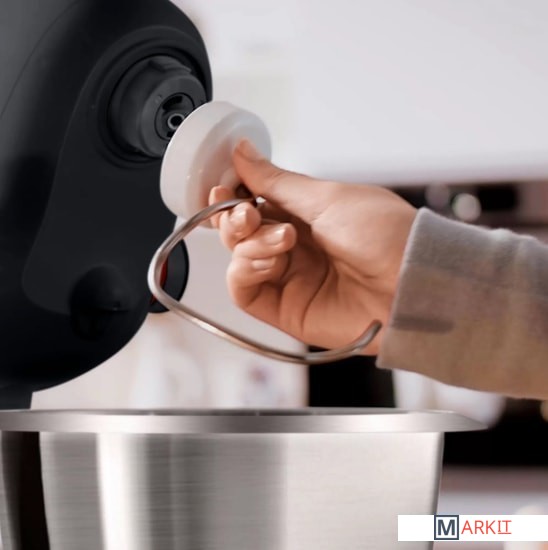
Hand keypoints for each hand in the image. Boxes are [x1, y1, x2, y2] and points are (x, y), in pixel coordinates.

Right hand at [209, 140, 416, 354]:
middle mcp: (294, 246)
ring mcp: (288, 277)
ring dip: (249, 242)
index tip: (223, 186)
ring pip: (238, 257)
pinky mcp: (285, 308)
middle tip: (247, 212)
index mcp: (305, 215)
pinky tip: (269, 260)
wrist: (414, 284)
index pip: (253, 203)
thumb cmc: (385, 235)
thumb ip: (276, 181)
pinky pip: (243, 290)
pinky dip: (244, 270)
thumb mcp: (327, 197)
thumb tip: (241, 152)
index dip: (233, 195)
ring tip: (283, 239)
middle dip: (234, 218)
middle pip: (240, 232)